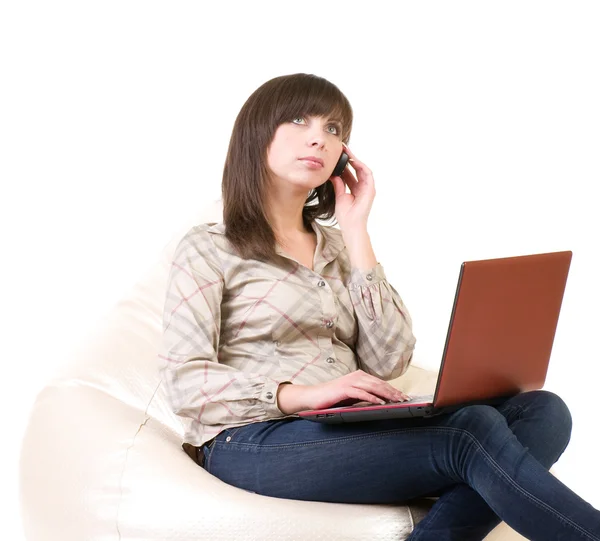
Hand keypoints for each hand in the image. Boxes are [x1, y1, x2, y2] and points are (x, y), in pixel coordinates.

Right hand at [277, 370, 410, 413]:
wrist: (314, 396)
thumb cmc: (333, 398)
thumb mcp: (353, 396)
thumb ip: (365, 395)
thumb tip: (382, 401)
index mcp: (360, 376)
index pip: (380, 383)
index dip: (393, 389)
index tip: (404, 396)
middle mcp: (356, 376)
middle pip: (379, 384)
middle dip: (393, 391)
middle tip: (405, 399)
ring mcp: (350, 382)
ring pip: (373, 387)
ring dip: (386, 394)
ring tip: (397, 400)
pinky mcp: (344, 389)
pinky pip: (361, 393)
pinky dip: (372, 397)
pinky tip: (380, 402)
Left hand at [329, 143, 375, 232]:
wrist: (351, 226)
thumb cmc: (345, 215)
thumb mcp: (339, 196)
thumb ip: (338, 185)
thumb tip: (334, 174)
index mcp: (355, 189)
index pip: (350, 173)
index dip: (344, 164)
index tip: (337, 155)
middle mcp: (362, 187)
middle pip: (356, 169)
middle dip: (349, 158)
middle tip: (341, 148)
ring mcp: (367, 188)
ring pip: (362, 169)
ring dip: (355, 159)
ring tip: (346, 151)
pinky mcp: (371, 190)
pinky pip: (367, 174)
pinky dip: (361, 166)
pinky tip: (353, 160)